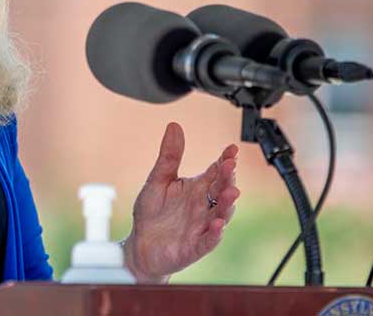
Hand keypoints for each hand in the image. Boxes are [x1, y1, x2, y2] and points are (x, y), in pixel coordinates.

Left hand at [122, 122, 238, 282]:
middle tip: (229, 165)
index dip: (225, 160)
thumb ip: (169, 156)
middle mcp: (203, 206)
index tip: (232, 149)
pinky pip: (208, 240)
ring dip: (227, 204)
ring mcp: (201, 226)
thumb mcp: (158, 180)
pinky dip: (214, 233)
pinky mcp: (195, 246)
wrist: (140, 245)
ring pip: (221, 214)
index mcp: (197, 188)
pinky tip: (217, 224)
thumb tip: (174, 126)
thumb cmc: (152, 213)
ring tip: (231, 192)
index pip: (216, 172)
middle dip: (227, 178)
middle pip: (221, 190)